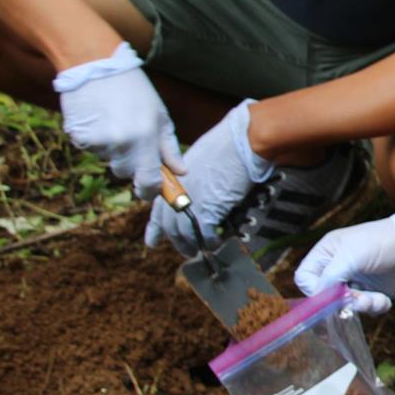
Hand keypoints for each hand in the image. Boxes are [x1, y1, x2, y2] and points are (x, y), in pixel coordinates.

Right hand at [53, 42, 182, 199]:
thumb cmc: (133, 88)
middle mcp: (121, 144)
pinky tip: (97, 118)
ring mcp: (98, 142)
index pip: (149, 182)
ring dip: (111, 148)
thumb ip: (169, 147)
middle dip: (130, 161)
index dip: (150, 191)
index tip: (150, 191)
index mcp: (146, 139)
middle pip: (125, 173)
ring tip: (113, 119)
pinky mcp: (78, 137)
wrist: (95, 63)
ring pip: (107, 160)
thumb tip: (181, 172)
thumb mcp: (159, 115)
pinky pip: (90, 150)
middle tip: (130, 134)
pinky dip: (94, 139)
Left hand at [145, 101, 273, 253]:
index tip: (152, 241)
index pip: (158, 208)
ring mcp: (189, 201)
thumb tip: (200, 189)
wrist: (242, 142)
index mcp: (173, 178)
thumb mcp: (199, 158)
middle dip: (177, 242)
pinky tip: (216, 244)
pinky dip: (210, 242)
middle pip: (169, 225)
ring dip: (192, 246)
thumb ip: (192, 176)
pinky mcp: (206, 210)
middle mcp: (176, 191)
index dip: (156, 228)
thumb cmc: (227, 143)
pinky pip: (204, 235)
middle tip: (185, 252)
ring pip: (183, 234)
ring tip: (200, 252)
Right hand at [293, 213, 394, 312]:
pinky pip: (363, 310)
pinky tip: (385, 300)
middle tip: (358, 299)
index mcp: (327, 252)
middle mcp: (338, 267)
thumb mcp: (352, 254)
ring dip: (361, 306)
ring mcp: (355, 282)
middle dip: (341, 301)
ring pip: (344, 306)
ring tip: (376, 298)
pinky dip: (374, 307)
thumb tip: (318, 297)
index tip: (330, 295)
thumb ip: (331, 276)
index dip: (314, 290)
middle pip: (324, 296)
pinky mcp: (371, 293)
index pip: (305, 277)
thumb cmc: (384, 242)